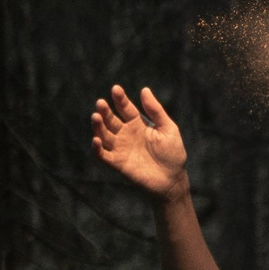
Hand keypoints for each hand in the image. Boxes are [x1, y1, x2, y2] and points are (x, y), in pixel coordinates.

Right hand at [91, 84, 188, 201]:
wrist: (173, 180)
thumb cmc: (172, 153)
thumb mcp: (168, 128)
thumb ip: (155, 111)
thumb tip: (144, 89)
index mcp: (138, 124)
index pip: (125, 108)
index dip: (120, 99)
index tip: (116, 89)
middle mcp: (126, 134)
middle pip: (111, 120)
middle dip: (105, 111)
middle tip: (101, 103)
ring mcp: (121, 148)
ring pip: (104, 135)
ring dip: (98, 126)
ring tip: (96, 117)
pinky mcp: (118, 163)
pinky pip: (103, 155)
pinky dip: (97, 149)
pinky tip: (96, 140)